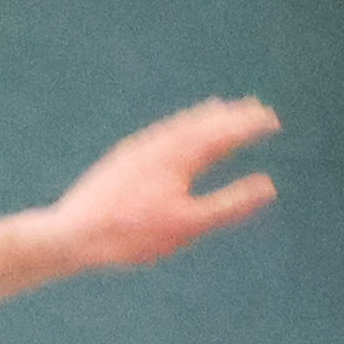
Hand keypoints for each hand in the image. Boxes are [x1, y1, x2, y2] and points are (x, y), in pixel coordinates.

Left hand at [45, 98, 279, 270]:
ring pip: (177, 125)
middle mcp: (160, 145)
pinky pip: (156, 134)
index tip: (273, 120)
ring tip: (219, 108)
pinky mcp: (119, 160)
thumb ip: (229, 204)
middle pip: (202, 122)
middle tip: (255, 107)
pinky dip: (174, 128)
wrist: (70, 235)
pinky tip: (171, 135)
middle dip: (231, 114)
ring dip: (202, 116)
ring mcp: (137, 150)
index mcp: (181, 157)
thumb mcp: (187, 225)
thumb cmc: (129, 235)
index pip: (225, 132)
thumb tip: (269, 187)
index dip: (250, 125)